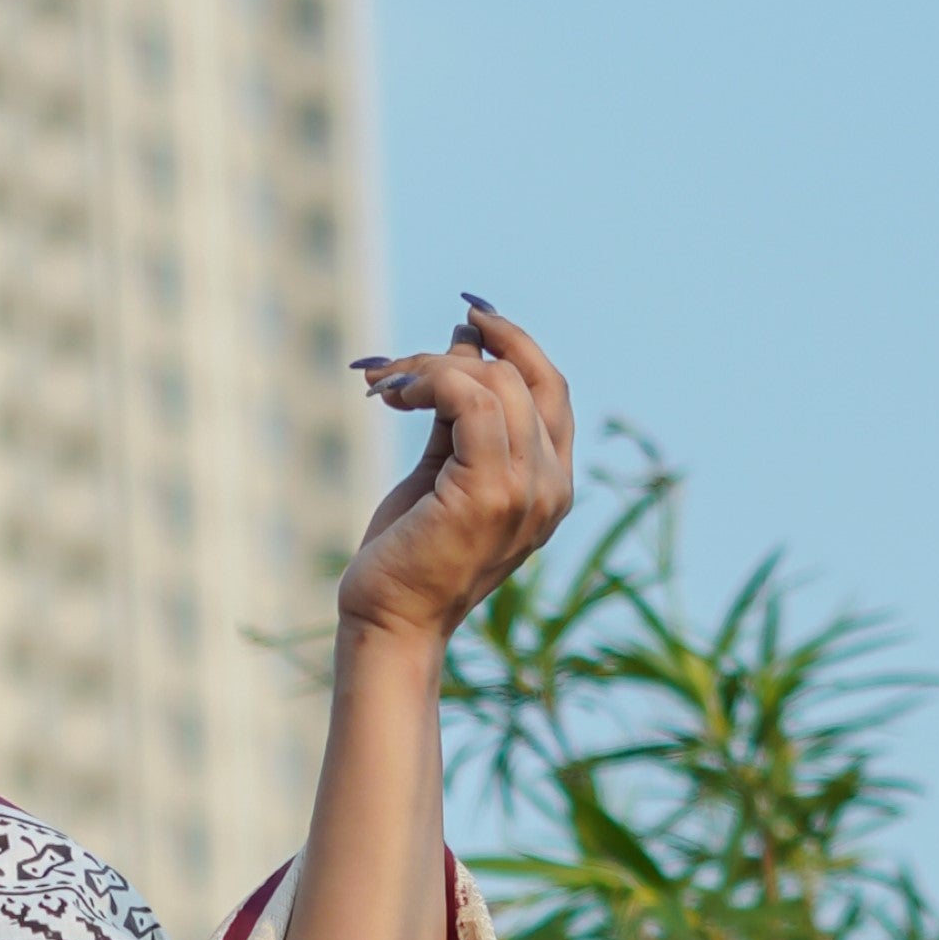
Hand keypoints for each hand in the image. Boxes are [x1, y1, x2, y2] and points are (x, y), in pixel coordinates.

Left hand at [338, 299, 574, 655]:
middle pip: (525, 377)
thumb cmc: (409, 555)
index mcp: (552, 486)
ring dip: (431, 368)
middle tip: (396, 368)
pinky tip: (394, 397)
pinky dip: (431, 380)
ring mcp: (528, 491)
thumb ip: (462, 414)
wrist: (390, 623)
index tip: (470, 316)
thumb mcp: (443, 471)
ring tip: (386, 387)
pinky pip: (474, 399)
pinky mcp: (491, 491)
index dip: (517, 343)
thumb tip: (463, 340)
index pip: (552, 389)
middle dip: (459, 353)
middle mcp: (552, 488)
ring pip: (496, 382)